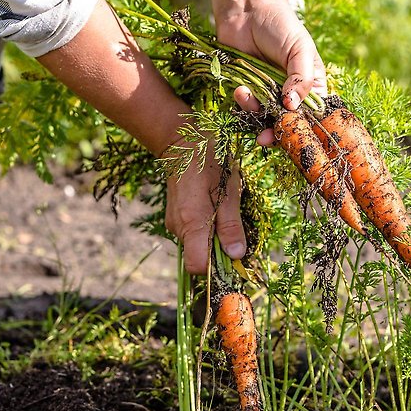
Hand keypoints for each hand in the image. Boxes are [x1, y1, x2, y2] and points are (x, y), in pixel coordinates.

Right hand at [164, 139, 245, 274]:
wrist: (182, 143)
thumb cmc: (210, 163)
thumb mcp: (228, 192)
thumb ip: (231, 226)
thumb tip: (237, 255)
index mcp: (191, 224)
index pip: (197, 266)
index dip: (216, 267)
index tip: (233, 254)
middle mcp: (177, 228)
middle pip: (198, 256)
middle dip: (218, 249)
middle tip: (232, 224)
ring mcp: (173, 223)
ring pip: (196, 244)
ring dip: (212, 236)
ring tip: (222, 209)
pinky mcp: (174, 217)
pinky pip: (192, 233)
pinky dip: (204, 227)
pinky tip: (212, 206)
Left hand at [217, 0, 326, 144]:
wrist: (247, 11)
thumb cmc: (280, 25)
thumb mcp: (299, 49)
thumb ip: (301, 78)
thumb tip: (293, 107)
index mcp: (312, 86)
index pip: (313, 116)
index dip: (305, 128)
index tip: (294, 134)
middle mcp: (292, 95)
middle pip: (289, 124)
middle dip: (277, 132)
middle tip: (265, 138)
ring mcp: (270, 95)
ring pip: (266, 120)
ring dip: (255, 114)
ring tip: (246, 95)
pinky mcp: (250, 93)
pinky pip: (248, 109)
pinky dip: (244, 104)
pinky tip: (240, 89)